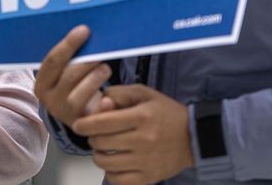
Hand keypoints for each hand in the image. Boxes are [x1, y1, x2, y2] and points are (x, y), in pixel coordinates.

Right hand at [34, 25, 111, 126]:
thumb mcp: (65, 72)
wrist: (80, 115)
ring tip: (106, 69)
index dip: (69, 44)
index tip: (84, 30)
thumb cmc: (74, 85)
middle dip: (86, 63)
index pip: (52, 61)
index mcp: (42, 85)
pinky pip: (94, 115)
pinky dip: (103, 107)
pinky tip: (110, 99)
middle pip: (68, 77)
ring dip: (94, 80)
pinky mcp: (83, 126)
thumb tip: (84, 30)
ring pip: (79, 97)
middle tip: (99, 54)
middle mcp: (50, 102)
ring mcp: (66, 115)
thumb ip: (69, 57)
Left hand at [77, 84, 192, 184]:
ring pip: (105, 162)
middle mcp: (143, 140)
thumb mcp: (144, 94)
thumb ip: (119, 94)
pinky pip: (117, 180)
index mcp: (141, 117)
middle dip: (92, 137)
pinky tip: (115, 163)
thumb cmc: (165, 113)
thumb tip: (100, 104)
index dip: (84, 124)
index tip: (78, 124)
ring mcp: (146, 162)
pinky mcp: (149, 178)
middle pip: (100, 143)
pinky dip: (110, 172)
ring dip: (98, 155)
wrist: (193, 137)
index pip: (101, 122)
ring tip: (104, 149)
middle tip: (97, 134)